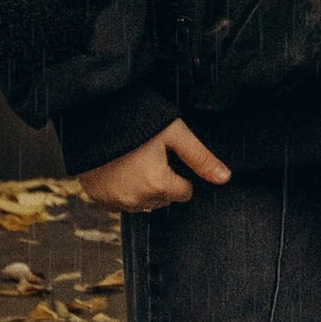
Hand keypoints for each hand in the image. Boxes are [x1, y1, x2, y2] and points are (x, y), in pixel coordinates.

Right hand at [77, 116, 231, 211]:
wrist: (94, 117)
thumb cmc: (138, 121)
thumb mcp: (174, 133)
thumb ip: (200, 158)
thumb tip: (226, 178)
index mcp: (158, 184)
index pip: (185, 192)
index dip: (180, 174)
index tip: (168, 157)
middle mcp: (136, 200)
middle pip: (164, 199)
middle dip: (162, 182)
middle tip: (150, 156)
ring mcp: (115, 201)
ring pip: (143, 204)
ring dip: (143, 189)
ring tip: (134, 161)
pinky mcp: (98, 198)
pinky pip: (120, 203)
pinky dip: (123, 191)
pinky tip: (119, 169)